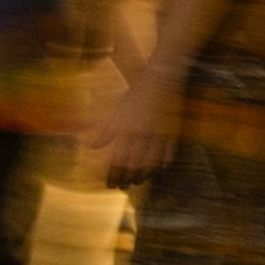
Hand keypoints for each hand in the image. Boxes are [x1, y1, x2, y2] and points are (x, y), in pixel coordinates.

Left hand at [96, 62, 182, 188]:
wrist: (162, 77)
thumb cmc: (137, 93)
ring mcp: (158, 133)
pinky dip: (162, 164)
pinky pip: (167, 153)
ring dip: (144, 175)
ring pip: (151, 162)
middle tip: (125, 188)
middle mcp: (141, 133)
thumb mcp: (119, 111)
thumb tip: (93, 147)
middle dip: (128, 179)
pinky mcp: (172, 131)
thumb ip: (107, 131)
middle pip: (134, 164)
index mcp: (126, 127)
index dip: (113, 174)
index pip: (117, 158)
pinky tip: (157, 169)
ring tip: (139, 181)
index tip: (111, 186)